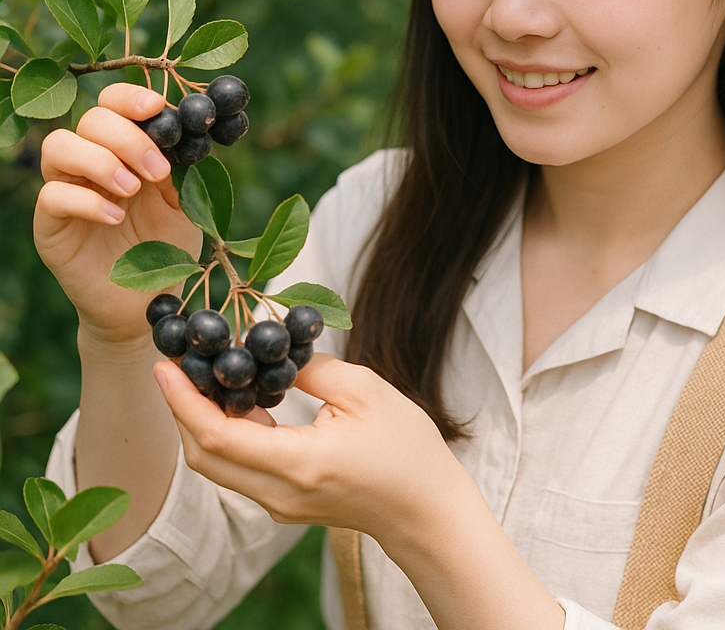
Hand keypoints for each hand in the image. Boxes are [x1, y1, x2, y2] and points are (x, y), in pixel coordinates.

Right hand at [34, 83, 202, 343]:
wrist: (147, 300)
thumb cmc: (166, 245)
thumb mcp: (185, 202)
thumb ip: (185, 167)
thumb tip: (197, 128)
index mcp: (122, 148)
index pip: (112, 103)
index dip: (130, 98)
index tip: (158, 108)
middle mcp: (89, 162)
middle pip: (90, 120)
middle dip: (127, 136)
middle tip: (157, 169)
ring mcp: (66, 191)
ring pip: (58, 146)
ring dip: (100, 160)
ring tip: (133, 189)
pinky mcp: (51, 225)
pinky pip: (52, 197)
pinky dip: (86, 200)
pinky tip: (115, 216)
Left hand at [154, 353, 466, 542]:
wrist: (423, 509)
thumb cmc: (406, 449)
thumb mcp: (366, 391)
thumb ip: (313, 370)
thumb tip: (272, 352)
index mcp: (299, 465)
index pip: (218, 436)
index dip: (183, 400)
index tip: (165, 365)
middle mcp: (279, 493)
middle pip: (205, 455)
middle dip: (182, 408)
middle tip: (177, 363)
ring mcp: (279, 504)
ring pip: (219, 464)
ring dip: (202, 420)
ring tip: (202, 374)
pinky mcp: (285, 503)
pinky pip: (241, 468)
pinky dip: (227, 433)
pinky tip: (238, 399)